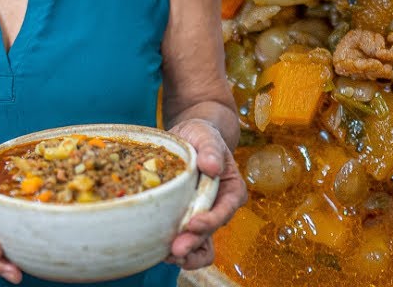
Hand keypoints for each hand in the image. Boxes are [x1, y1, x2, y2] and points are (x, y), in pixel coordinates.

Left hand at [165, 119, 247, 269]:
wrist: (187, 139)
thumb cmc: (201, 136)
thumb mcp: (206, 135)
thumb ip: (211, 148)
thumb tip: (212, 166)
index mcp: (231, 189)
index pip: (225, 209)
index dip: (210, 220)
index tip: (193, 223)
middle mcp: (219, 207)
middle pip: (209, 231)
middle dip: (193, 242)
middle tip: (175, 250)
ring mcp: (201, 216)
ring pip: (199, 244)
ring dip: (186, 254)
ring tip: (167, 256)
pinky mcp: (184, 220)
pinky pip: (184, 241)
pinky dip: (174, 249)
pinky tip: (160, 251)